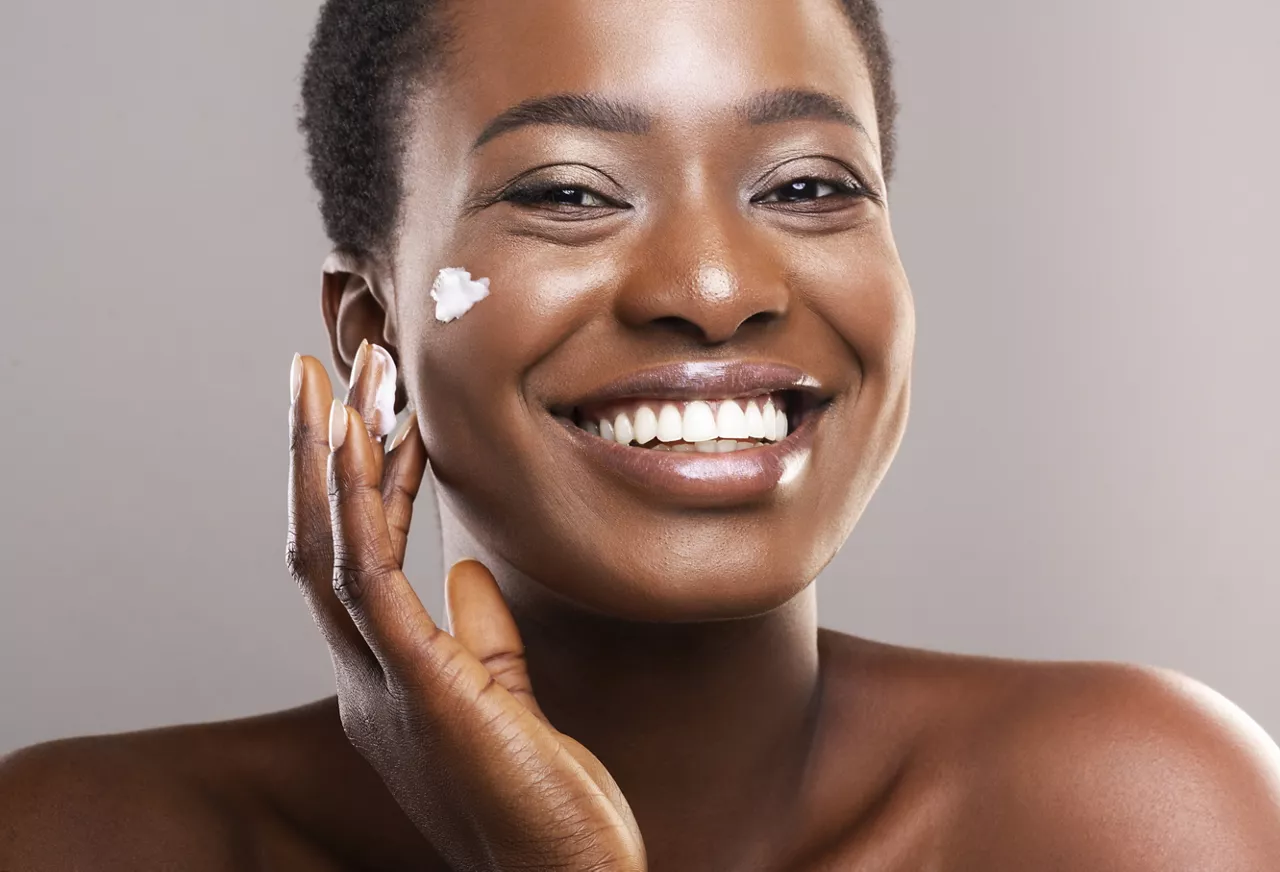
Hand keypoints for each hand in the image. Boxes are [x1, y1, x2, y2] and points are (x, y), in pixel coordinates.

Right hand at [286, 343, 645, 871]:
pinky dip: (361, 505)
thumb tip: (463, 572)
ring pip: (331, 548)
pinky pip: (373, 580)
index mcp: (388, 681)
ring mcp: (385, 685)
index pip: (353, 563)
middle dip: (320, 453)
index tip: (365, 413)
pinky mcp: (421, 688)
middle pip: (320, 543)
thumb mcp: (507, 702)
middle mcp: (368, 680)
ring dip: (330, 458)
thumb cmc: (543, 804)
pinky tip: (363, 441)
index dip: (350, 485)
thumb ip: (480, 637)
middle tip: (322, 369)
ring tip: (334, 378)